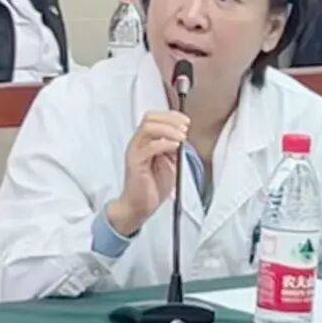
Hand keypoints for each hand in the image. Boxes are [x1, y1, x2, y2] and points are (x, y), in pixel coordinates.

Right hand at [107, 111, 188, 236]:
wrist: (140, 206)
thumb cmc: (153, 186)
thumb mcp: (170, 163)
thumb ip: (174, 149)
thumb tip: (183, 136)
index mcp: (145, 141)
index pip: (154, 117)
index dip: (171, 116)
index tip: (186, 122)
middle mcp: (138, 143)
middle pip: (150, 118)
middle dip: (170, 120)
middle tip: (185, 128)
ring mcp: (135, 151)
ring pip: (148, 128)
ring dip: (168, 129)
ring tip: (182, 137)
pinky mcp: (135, 162)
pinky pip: (149, 147)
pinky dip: (165, 143)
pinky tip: (176, 147)